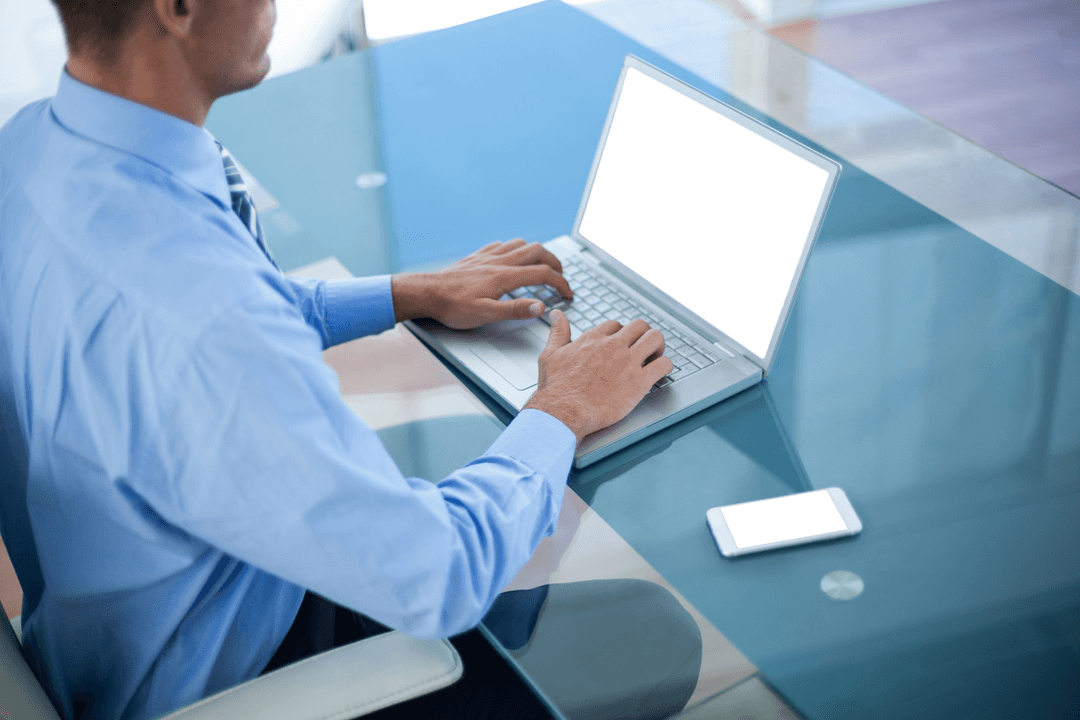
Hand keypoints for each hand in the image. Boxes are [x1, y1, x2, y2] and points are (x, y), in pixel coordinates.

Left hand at [391, 239, 573, 328]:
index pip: (543, 274)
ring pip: (521, 244)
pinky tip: (513, 257)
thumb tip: (541, 307)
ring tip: (543, 266)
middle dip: (554, 263)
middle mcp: (499, 261)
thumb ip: (515, 310)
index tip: (568, 294)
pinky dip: (516, 249)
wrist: (427, 292)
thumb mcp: (486, 314)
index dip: (561, 283)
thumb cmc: (453, 306)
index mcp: (504, 276)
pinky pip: (503, 244)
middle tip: (561, 277)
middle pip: (537, 252)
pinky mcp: (478, 256)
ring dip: (537, 253)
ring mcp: (488, 256)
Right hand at [523, 311, 673, 442]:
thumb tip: (557, 315)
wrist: (564, 412)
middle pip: (639, 326)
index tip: (621, 344)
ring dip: (658, 345)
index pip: (616, 325)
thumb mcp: (550, 354)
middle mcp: (613, 346)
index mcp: (593, 339)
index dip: (621, 334)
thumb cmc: (556, 388)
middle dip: (643, 335)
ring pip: (655, 338)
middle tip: (643, 348)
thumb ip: (558, 333)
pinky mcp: (639, 382)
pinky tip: (661, 372)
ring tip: (655, 356)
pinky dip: (666, 366)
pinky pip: (664, 365)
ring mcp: (628, 362)